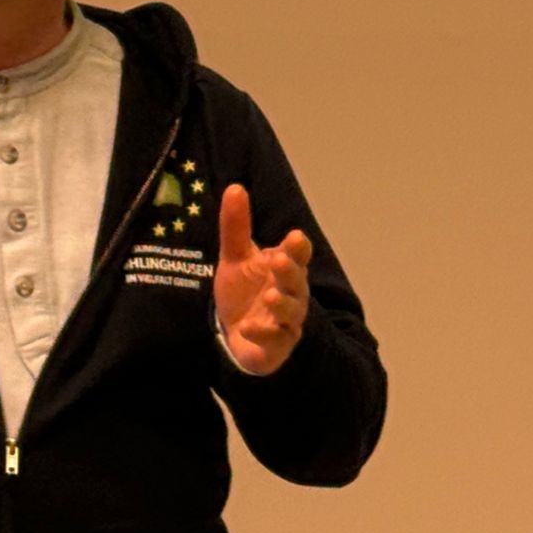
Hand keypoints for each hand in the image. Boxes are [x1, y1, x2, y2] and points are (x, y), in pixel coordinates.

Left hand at [214, 185, 310, 375]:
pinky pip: (274, 341)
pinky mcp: (275, 346)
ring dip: (283, 304)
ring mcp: (285, 321)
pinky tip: (248, 328)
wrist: (235, 332)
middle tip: (280, 260)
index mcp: (285, 268)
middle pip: (296, 282)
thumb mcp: (235, 256)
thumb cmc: (243, 289)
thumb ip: (236, 226)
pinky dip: (263, 334)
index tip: (294, 237)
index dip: (297, 248)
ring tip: (271, 296)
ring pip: (291, 312)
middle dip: (290, 272)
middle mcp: (291, 294)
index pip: (297, 255)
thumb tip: (235, 187)